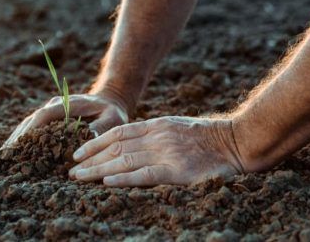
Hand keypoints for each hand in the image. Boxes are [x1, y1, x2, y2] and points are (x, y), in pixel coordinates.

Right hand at [0, 92, 128, 148]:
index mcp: (68, 104)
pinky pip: (33, 127)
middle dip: (18, 136)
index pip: (44, 116)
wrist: (110, 100)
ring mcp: (51, 109)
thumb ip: (100, 128)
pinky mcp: (49, 117)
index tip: (19, 144)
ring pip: (29, 123)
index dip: (31, 129)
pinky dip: (22, 138)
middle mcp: (55, 105)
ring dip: (16, 138)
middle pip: (32, 120)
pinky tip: (13, 150)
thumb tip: (86, 141)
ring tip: (3, 155)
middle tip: (4, 154)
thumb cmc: (112, 112)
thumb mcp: (112, 119)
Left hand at [69, 116, 245, 185]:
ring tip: (79, 178)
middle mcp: (157, 137)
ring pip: (124, 161)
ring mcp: (167, 154)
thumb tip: (131, 144)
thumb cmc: (209, 138)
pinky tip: (107, 182)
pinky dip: (124, 178)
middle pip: (116, 148)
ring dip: (98, 170)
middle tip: (72, 170)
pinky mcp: (177, 171)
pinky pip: (145, 175)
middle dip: (91, 159)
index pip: (118, 133)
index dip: (95, 142)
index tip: (79, 153)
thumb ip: (156, 134)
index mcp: (157, 125)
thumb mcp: (178, 127)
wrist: (237, 141)